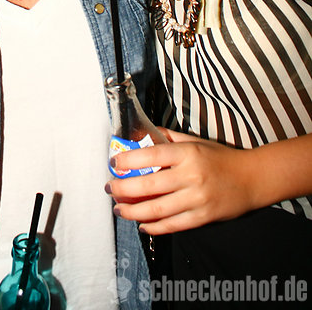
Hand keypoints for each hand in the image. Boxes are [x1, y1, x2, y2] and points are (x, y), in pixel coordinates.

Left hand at [106, 130, 257, 234]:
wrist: (252, 179)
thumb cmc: (220, 157)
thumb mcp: (195, 141)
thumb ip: (168, 138)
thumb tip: (140, 135)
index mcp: (187, 153)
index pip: (150, 156)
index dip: (128, 160)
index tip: (113, 162)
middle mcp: (191, 176)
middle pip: (148, 186)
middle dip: (123, 189)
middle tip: (110, 188)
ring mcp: (197, 199)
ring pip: (157, 210)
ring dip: (133, 211)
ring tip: (119, 209)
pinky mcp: (202, 217)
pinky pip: (172, 225)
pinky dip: (154, 227)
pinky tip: (142, 223)